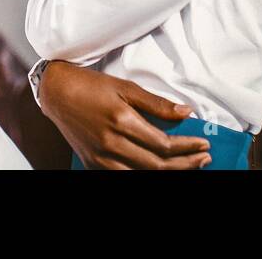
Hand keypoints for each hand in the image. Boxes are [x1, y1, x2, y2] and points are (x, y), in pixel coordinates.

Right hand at [38, 61, 210, 169]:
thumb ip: (156, 103)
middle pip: (157, 165)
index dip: (187, 147)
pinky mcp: (93, 164)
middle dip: (185, 164)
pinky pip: (123, 176)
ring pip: (142, 175)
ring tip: (187, 167)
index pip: (163, 144)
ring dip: (169, 173)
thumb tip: (186, 113)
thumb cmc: (92, 86)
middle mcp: (112, 143)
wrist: (57, 93)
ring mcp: (101, 158)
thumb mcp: (126, 87)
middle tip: (203, 159)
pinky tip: (157, 170)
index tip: (203, 145)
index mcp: (122, 121)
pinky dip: (143, 175)